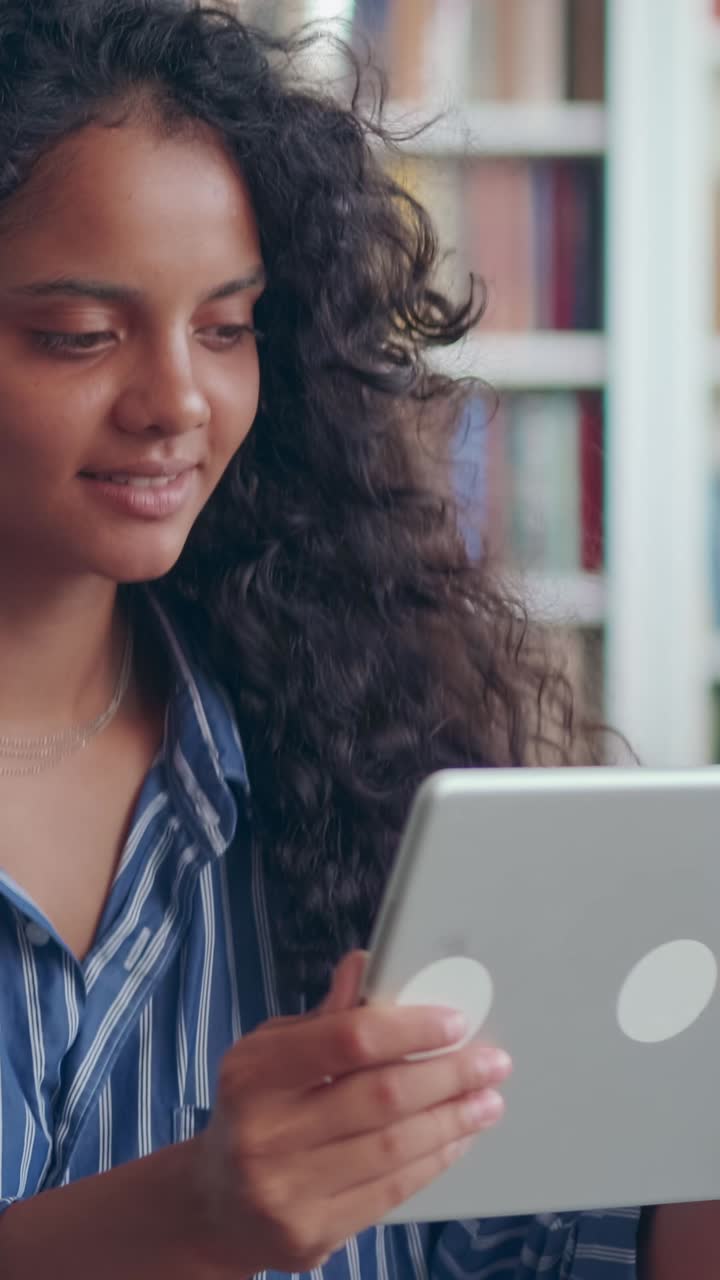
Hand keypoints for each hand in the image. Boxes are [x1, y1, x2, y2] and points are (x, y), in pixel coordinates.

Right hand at [192, 951, 511, 1274]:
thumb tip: (366, 965)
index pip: (347, 1041)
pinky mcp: (311, 1235)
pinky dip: (433, 1161)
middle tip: (492, 1063)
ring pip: (394, 1149)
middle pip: (381, 1097)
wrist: (215, 1205)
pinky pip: (390, 1193)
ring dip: (452, 1121)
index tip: (454, 1022)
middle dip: (448, 1077)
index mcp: (253, 1074)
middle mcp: (265, 1134)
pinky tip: (457, 1139)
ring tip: (487, 1101)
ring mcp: (287, 1191)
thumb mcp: (271, 1052)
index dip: (410, 1029)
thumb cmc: (254, 1110)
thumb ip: (325, 1018)